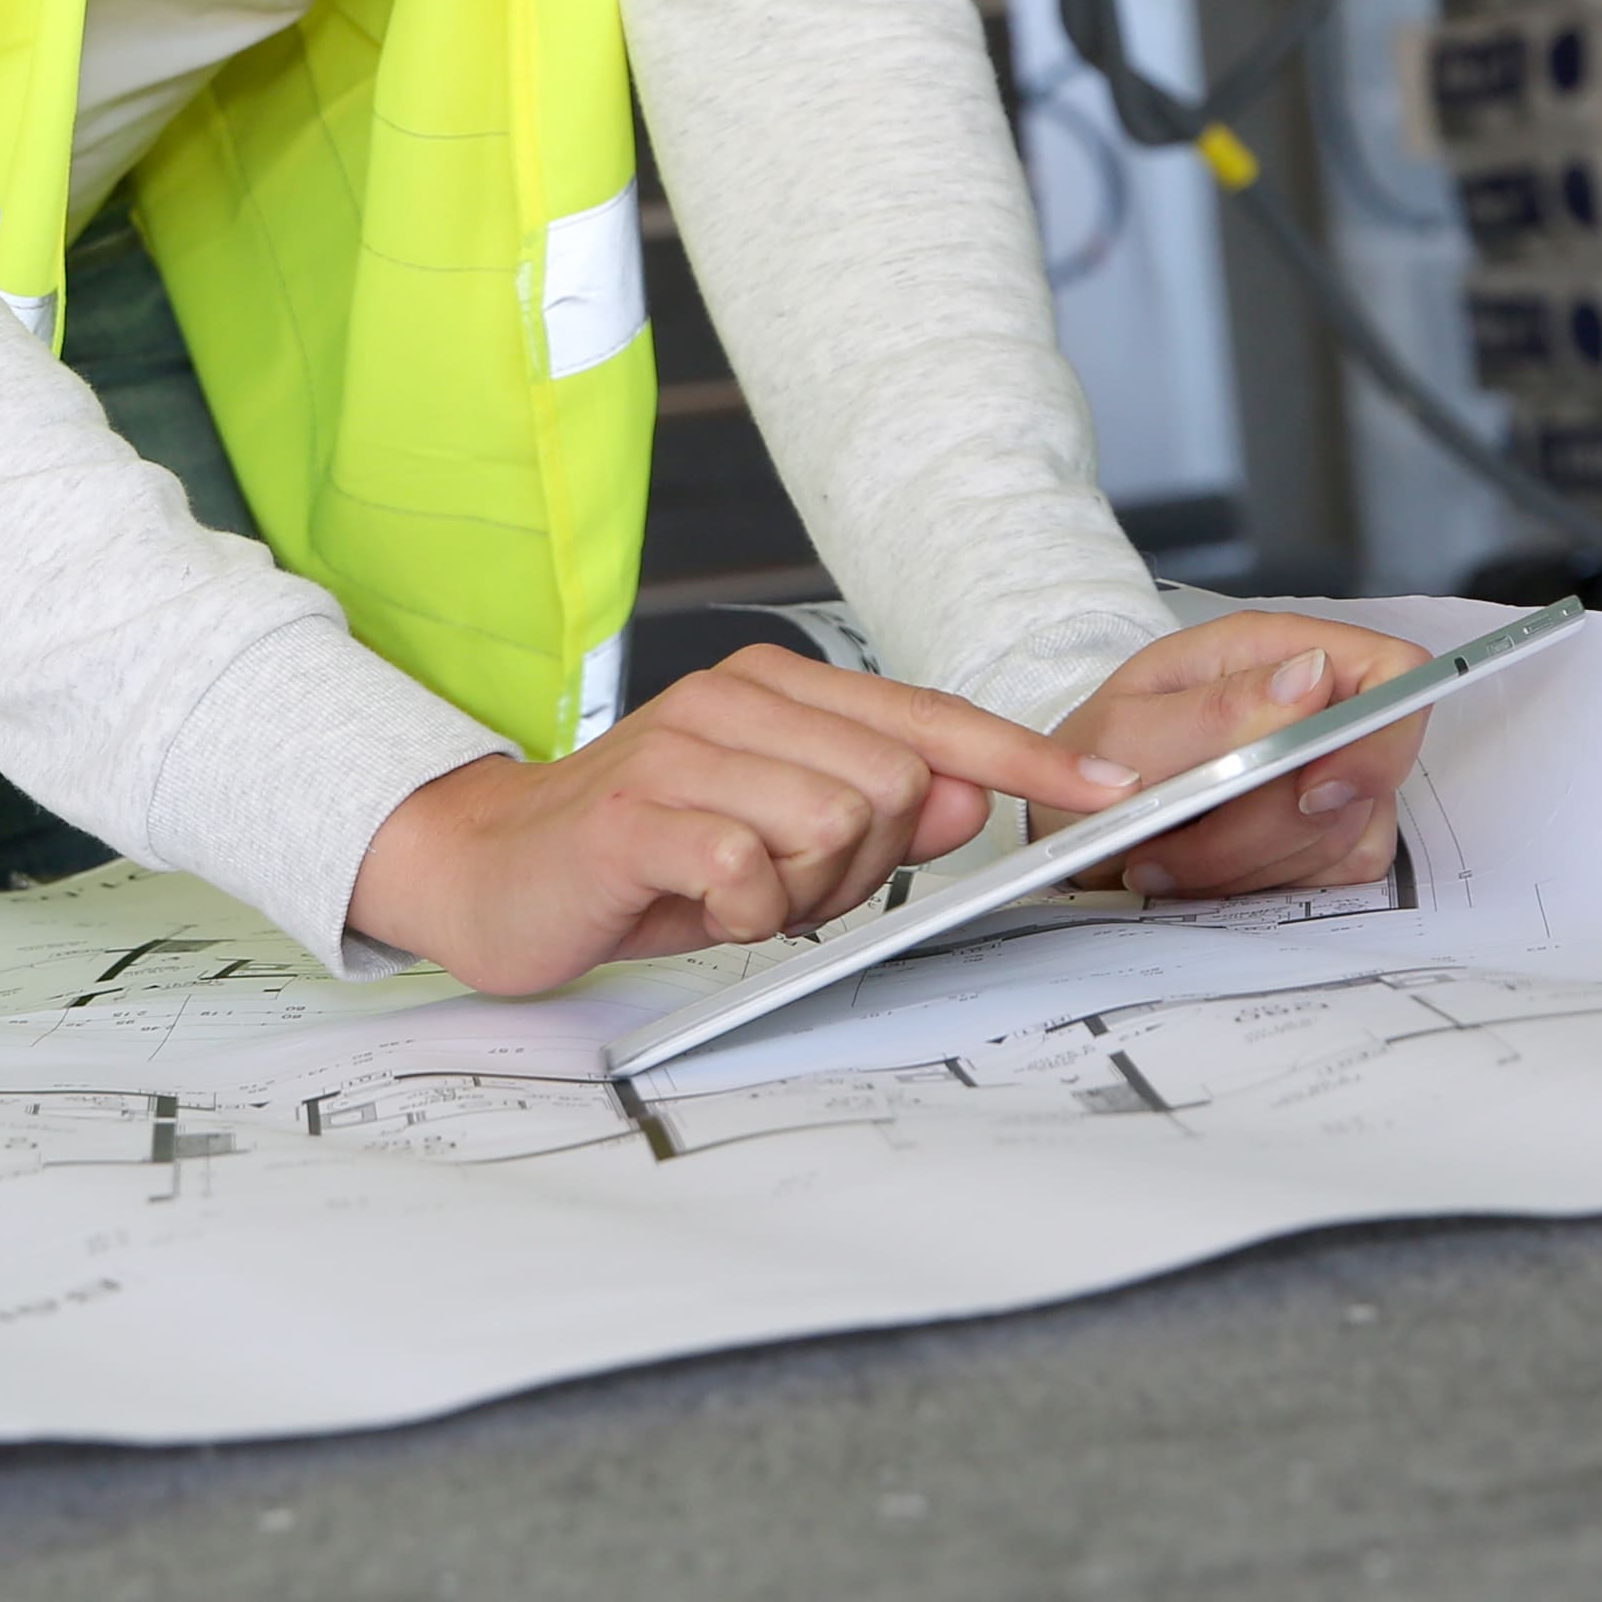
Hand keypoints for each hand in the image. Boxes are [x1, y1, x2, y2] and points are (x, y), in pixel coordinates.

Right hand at [350, 648, 1147, 998]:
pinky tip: (696, 906)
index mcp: (780, 689)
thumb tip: (971, 798)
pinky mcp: (637, 811)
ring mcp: (683, 746)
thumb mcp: (777, 837)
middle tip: (783, 888)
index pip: (932, 718)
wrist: (491, 867)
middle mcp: (735, 698)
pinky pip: (749, 870)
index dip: (1028, 757)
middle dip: (864, 866)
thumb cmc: (643, 852)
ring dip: (799, 894)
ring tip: (734, 894)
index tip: (1110, 789)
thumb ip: (877, 816)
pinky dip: (740, 912)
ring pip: (835, 827)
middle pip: (897, 787)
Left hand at [1039, 613, 1433, 902]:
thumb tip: (1313, 675)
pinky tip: (1204, 872)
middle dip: (1273, 824)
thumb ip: (1218, 708)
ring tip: (1168, 855)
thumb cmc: (1091, 758)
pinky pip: (1335, 872)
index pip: (1391, 672)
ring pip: (1347, 831)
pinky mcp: (1323, 833)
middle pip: (1366, 770)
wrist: (1066, 821)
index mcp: (1268, 653)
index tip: (1312, 792)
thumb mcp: (1126, 728)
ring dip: (1253, 860)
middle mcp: (1310, 706)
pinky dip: (1269, 882)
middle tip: (1185, 836)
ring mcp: (1324, 771)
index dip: (1375, 734)